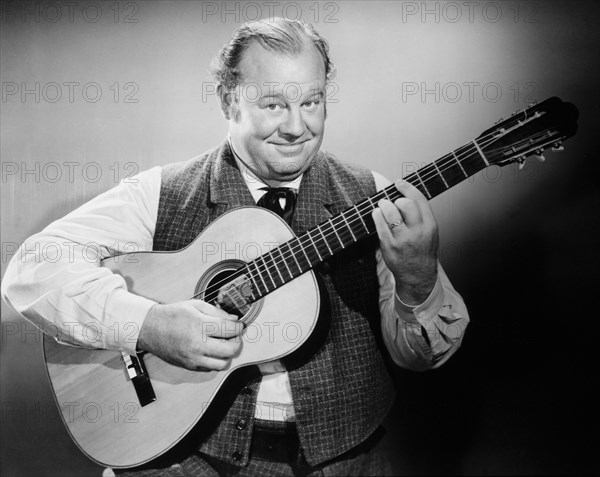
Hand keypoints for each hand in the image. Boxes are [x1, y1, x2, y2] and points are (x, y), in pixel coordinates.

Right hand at [137, 300, 243, 370]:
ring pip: (223, 363)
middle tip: (233, 335)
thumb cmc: (172, 316)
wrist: (150, 329)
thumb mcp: (195, 305)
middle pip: (231, 349)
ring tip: (222, 344)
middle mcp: (197, 344)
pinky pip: (211, 368)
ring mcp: (193, 358)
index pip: (230, 329)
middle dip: (237, 341)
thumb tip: (234, 320)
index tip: (239, 325)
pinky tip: (211, 350)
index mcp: (200, 325)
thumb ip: (217, 312)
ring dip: (227, 354)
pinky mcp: (189, 366)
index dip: (239, 326)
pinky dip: (215, 360)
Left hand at [372, 180, 438, 304]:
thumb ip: (421, 215)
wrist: (418, 275)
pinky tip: (377, 214)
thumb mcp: (430, 232)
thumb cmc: (422, 251)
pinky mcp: (389, 246)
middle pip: (404, 204)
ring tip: (383, 207)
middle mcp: (417, 232)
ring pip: (390, 212)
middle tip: (392, 202)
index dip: (408, 187)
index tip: (400, 183)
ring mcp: (402, 239)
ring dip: (384, 205)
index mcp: (430, 225)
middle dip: (395, 199)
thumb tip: (405, 195)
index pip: (419, 200)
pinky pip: (379, 225)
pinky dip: (376, 215)